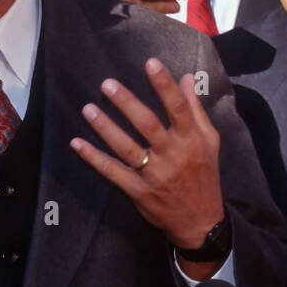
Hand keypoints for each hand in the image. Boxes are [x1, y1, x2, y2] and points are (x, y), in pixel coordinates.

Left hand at [70, 58, 224, 272]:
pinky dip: (94, 158)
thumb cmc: (204, 175)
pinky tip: (77, 143)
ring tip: (88, 109)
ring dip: (105, 128)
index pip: (178, 108)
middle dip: (127, 103)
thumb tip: (187, 78)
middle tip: (107, 85)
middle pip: (147, 125)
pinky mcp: (138, 192)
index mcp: (191, 141)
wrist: (200, 222)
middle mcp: (173, 156)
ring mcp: (154, 175)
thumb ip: (195, 110)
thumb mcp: (209, 142)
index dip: (164, 85)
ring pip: (126, 148)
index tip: (150, 63)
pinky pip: (113, 172)